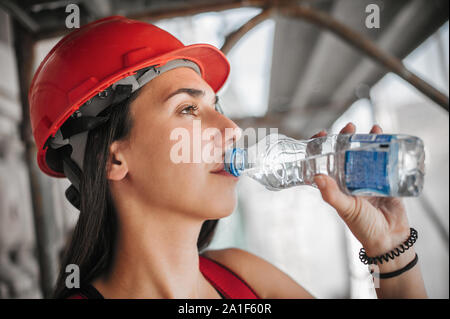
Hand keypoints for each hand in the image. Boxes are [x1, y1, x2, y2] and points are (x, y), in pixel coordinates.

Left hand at [311, 123, 410, 256]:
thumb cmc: (363, 226)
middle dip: (345, 137)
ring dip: (365, 139)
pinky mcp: (384, 179)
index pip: (323, 161)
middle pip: (344, 152)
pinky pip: (383, 159)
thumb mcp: (346, 209)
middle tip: (349, 126)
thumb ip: (332, 195)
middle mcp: (349, 178)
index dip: (320, 147)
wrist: (389, 238)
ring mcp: (366, 177)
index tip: (321, 134)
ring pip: (363, 153)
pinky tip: (384, 136)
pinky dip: (384, 147)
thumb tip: (317, 176)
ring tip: (370, 128)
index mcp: (335, 184)